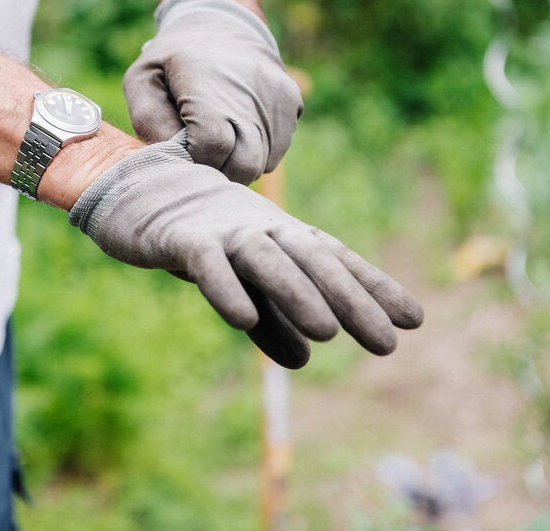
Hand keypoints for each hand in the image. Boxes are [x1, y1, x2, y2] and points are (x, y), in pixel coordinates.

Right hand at [69, 132, 422, 368]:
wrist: (135, 186)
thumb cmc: (199, 236)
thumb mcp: (240, 280)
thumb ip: (270, 318)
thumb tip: (302, 362)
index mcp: (281, 234)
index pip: (334, 259)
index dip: (373, 286)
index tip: (414, 319)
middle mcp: (261, 228)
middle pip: (312, 260)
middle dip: (351, 299)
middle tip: (385, 342)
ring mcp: (221, 230)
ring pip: (266, 259)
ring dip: (297, 293)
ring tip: (327, 333)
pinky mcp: (180, 238)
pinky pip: (205, 262)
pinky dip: (224, 287)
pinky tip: (242, 321)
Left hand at [123, 0, 302, 184]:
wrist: (222, 23)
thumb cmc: (173, 59)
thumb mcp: (143, 79)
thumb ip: (149, 121)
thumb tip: (173, 158)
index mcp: (209, 85)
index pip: (212, 149)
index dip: (195, 160)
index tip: (184, 149)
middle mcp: (250, 93)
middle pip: (244, 165)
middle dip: (218, 171)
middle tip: (200, 155)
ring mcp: (278, 100)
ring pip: (262, 163)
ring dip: (237, 162)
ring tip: (217, 139)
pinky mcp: (293, 104)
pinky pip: (275, 152)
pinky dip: (256, 152)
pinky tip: (237, 130)